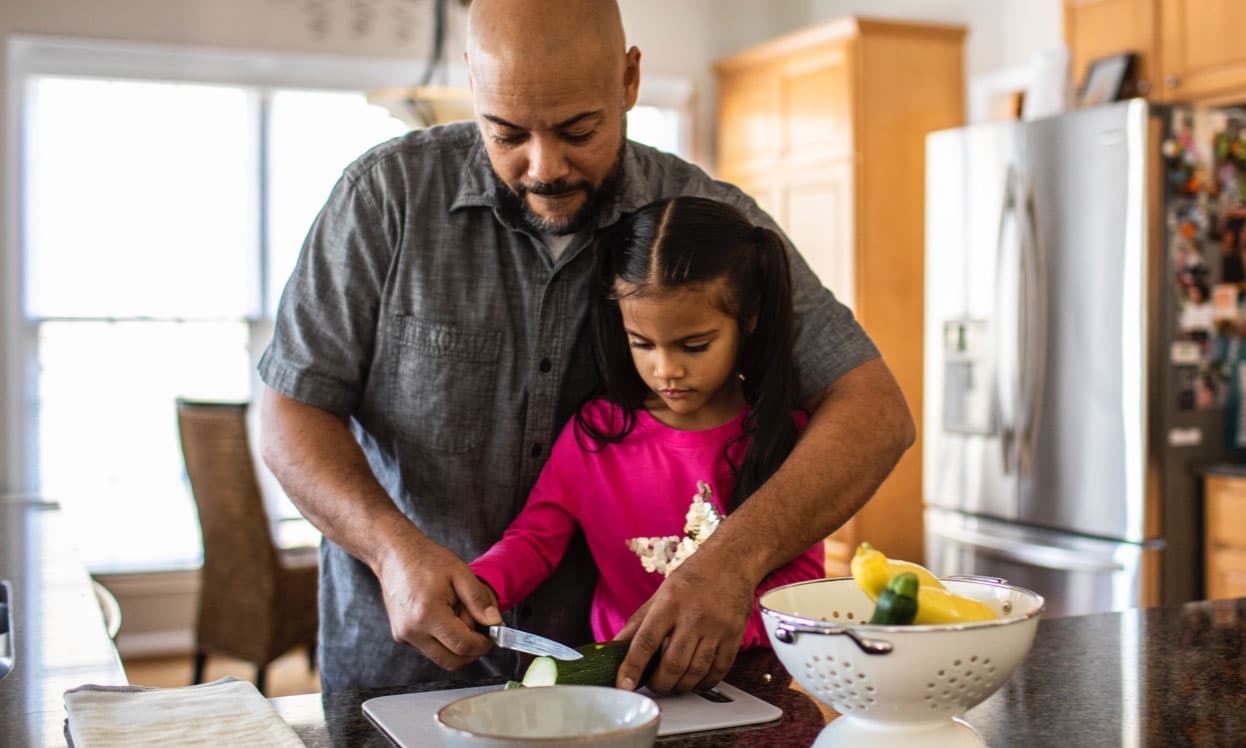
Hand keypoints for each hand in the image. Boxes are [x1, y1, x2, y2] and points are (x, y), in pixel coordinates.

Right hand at [374, 534, 502, 670]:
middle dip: (472, 650)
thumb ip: (479, 600)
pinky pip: (430, 650)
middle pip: (452, 661)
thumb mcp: (460, 573)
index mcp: (428, 614)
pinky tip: (444, 618)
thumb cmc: (427, 560)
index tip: (493, 634)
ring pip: (441, 658)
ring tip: (458, 617)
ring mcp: (404, 636)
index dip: (483, 644)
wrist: (395, 556)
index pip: (463, 646)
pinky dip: (443, 641)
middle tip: (480, 629)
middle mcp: (412, 631)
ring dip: (457, 646)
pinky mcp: (401, 637)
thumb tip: (494, 623)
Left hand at [613, 547, 753, 692]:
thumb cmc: (692, 578)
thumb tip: (613, 648)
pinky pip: (719, 670)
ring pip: (696, 671)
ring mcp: (716, 627)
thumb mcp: (660, 594)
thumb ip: (637, 623)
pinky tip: (695, 680)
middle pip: (673, 663)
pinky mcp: (734, 636)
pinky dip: (704, 683)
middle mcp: (693, 615)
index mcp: (669, 602)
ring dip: (681, 686)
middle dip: (659, 683)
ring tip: (672, 684)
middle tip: (653, 684)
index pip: (646, 641)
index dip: (632, 667)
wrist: (731, 561)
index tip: (624, 685)